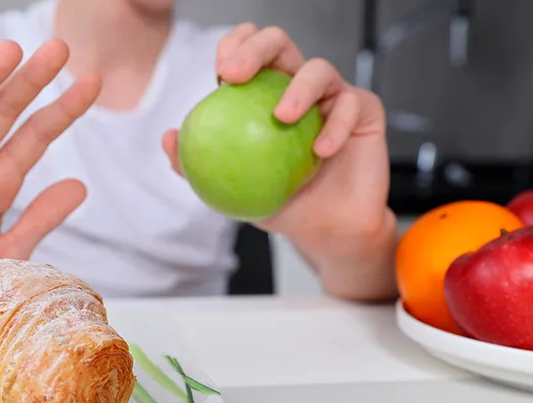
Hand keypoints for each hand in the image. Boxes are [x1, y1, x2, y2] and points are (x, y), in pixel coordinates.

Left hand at [162, 23, 392, 253]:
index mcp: (265, 92)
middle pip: (280, 43)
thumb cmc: (282, 203)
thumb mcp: (232, 189)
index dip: (233, 47)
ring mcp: (333, 95)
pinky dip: (335, 126)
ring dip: (298, 88)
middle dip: (256, 48)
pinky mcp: (365, 111)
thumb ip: (198, 164)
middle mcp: (298, 85)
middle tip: (235, 74)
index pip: (247, 53)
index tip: (219, 72)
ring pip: (318, 69)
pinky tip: (321, 150)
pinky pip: (352, 105)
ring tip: (283, 116)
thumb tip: (168, 137)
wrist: (326, 229)